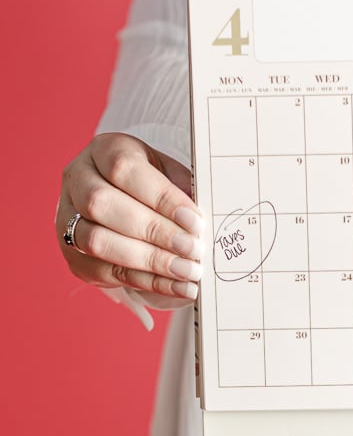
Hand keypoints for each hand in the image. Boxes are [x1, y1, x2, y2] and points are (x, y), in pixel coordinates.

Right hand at [56, 133, 203, 301]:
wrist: (120, 196)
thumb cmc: (150, 181)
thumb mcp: (168, 172)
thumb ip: (183, 189)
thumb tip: (204, 221)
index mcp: (103, 150)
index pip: (125, 169)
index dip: (161, 197)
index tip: (195, 220)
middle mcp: (77, 180)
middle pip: (103, 205)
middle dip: (154, 231)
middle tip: (192, 249)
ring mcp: (66, 218)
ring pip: (97, 242)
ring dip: (149, 261)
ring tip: (187, 271)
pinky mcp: (73, 254)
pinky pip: (105, 272)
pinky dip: (146, 281)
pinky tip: (177, 285)